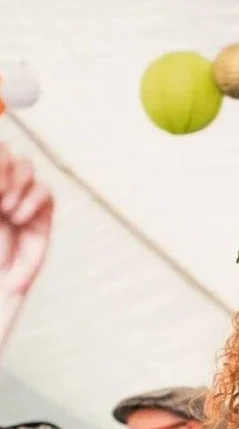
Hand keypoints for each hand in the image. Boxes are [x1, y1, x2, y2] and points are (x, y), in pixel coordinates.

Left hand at [0, 143, 53, 299]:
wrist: (0, 277)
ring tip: (6, 210)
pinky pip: (44, 189)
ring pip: (27, 166)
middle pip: (9, 151)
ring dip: (16, 184)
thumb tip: (2, 181)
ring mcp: (23, 194)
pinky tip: (19, 218)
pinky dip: (32, 200)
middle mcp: (4, 183)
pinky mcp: (43, 210)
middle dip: (3, 171)